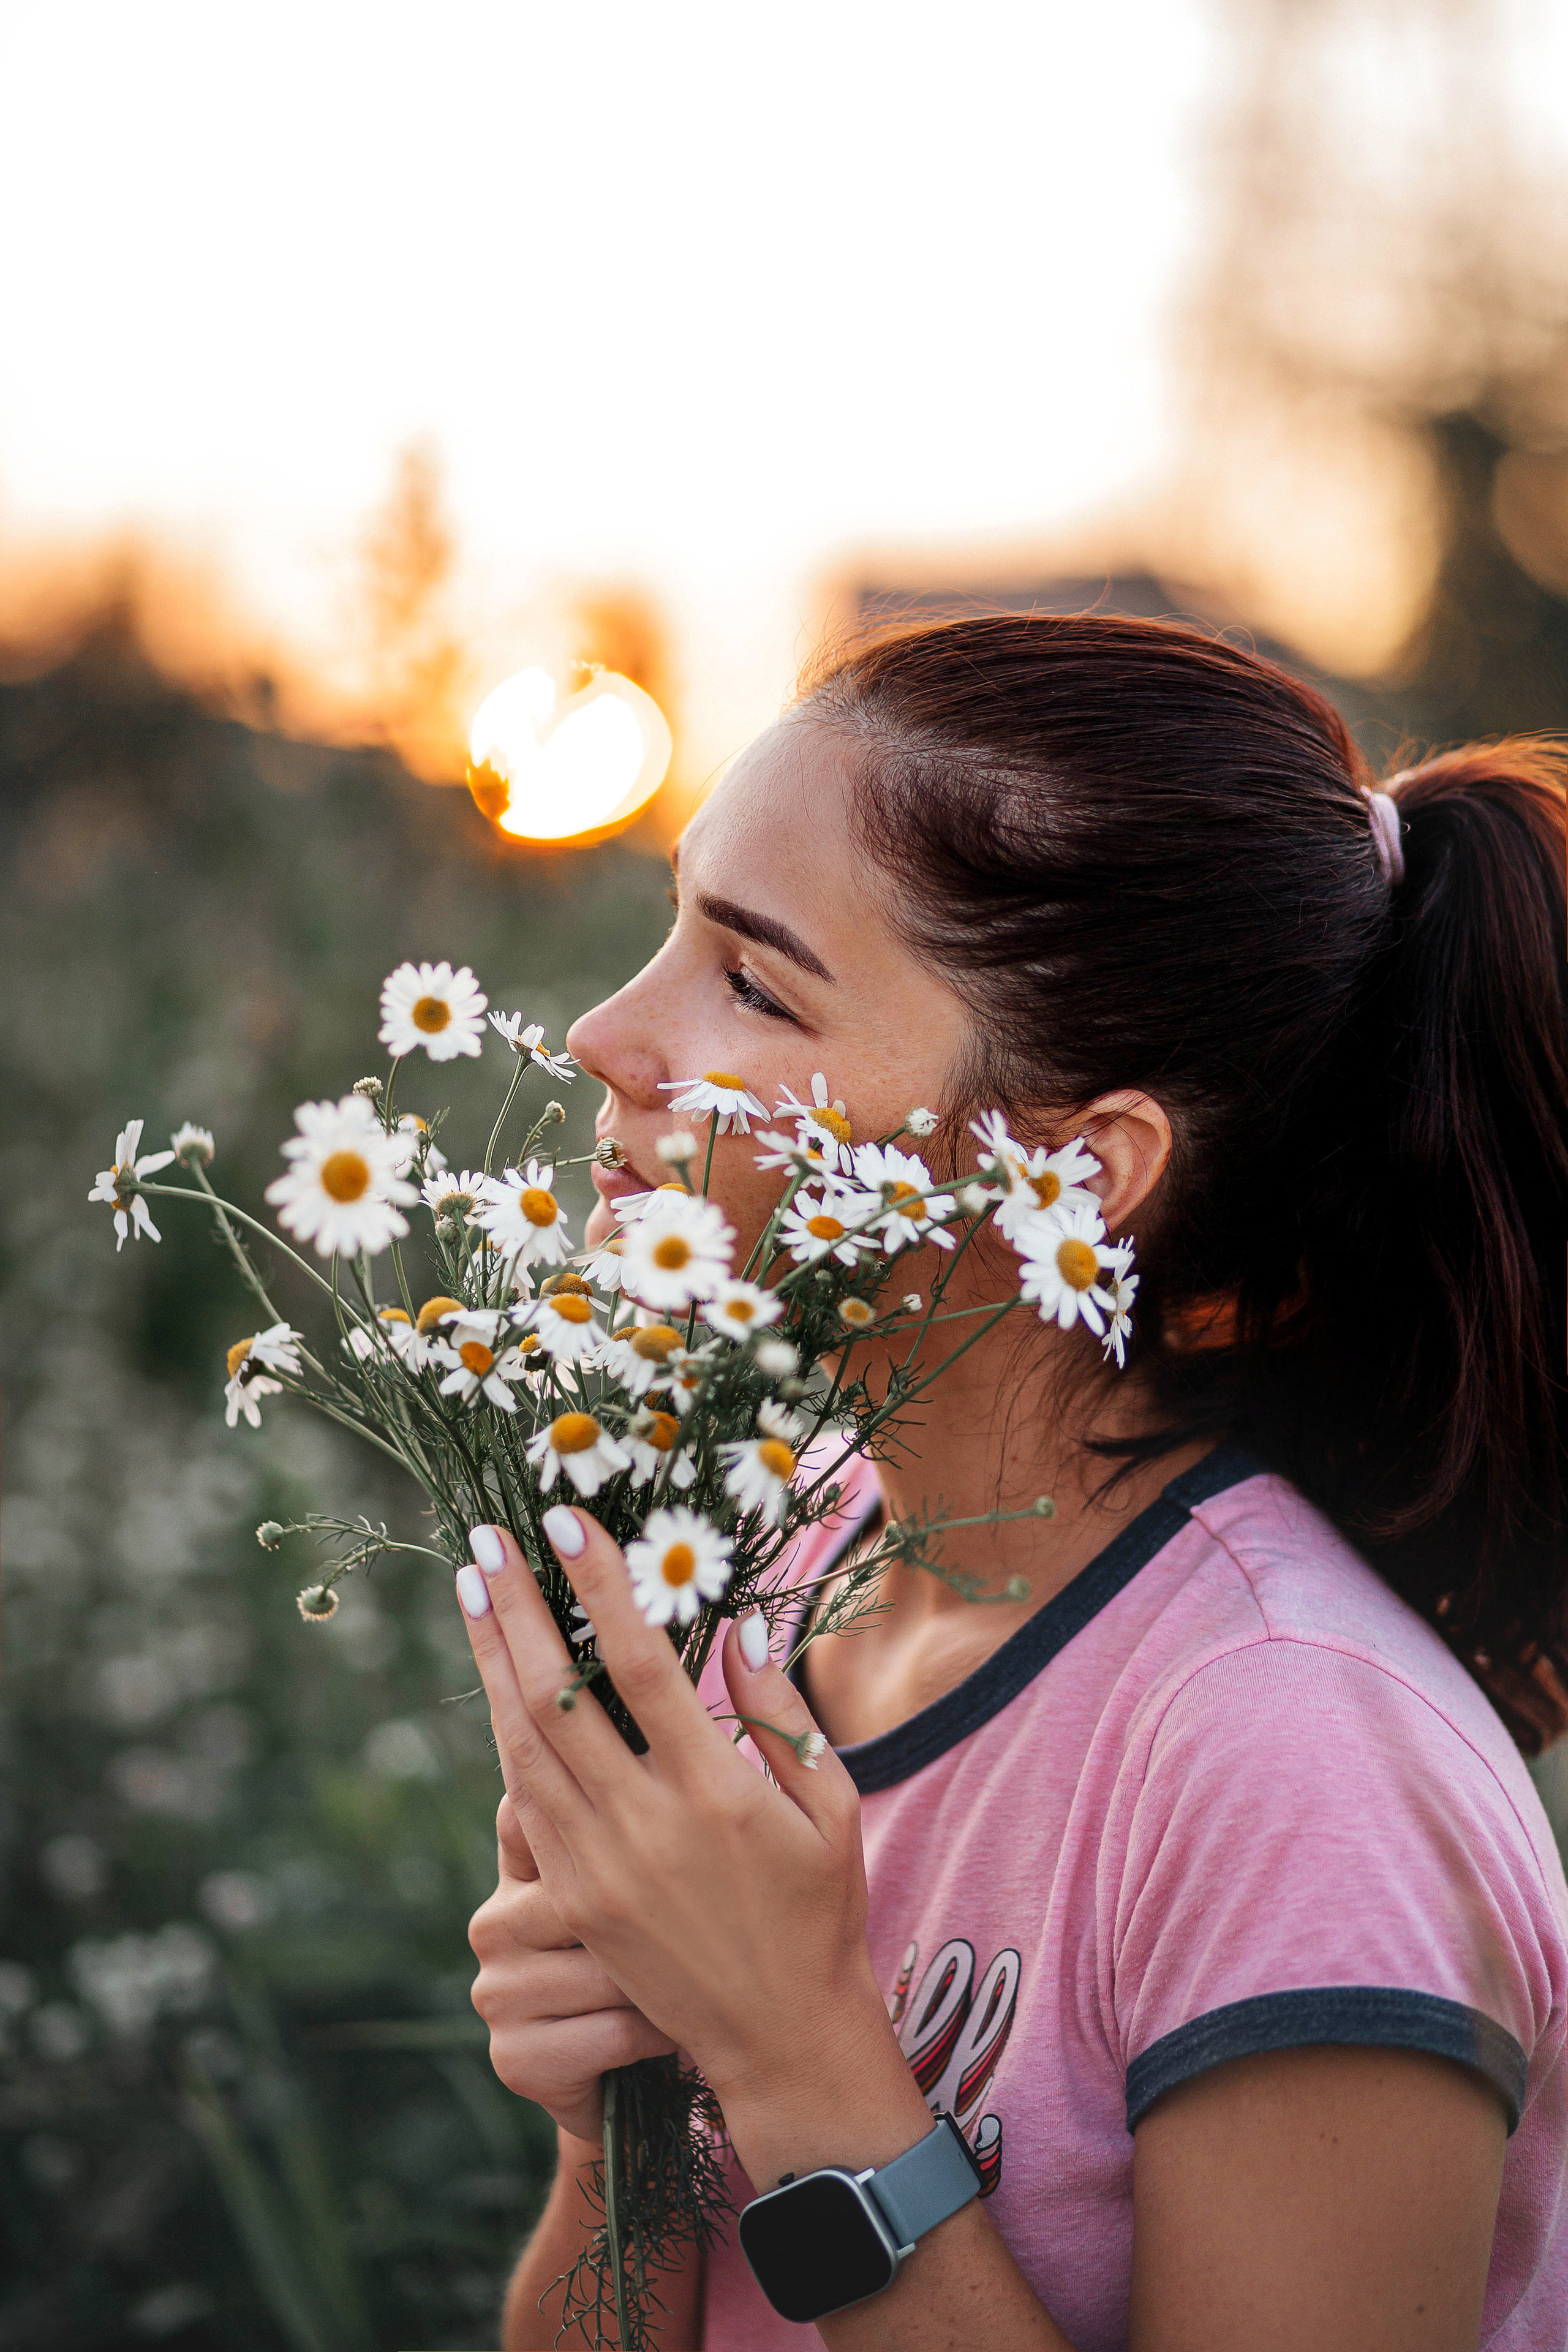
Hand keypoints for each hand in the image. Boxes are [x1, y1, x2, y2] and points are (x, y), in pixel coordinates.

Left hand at [453, 1512, 930, 2186]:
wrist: (780, 2037)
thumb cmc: (820, 1909)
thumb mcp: (830, 1807)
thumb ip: (780, 1716)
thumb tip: (739, 1627)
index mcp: (712, 1792)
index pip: (637, 1665)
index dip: (598, 1587)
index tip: (565, 1522)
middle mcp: (642, 1825)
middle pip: (555, 1697)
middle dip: (515, 1611)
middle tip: (484, 1540)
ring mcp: (597, 1867)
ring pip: (522, 1746)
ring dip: (492, 1662)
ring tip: (473, 1591)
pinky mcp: (574, 1899)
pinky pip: (527, 1800)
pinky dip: (506, 1733)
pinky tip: (496, 1683)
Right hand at [468, 1790, 677, 2140]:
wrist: (635, 2086)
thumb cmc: (659, 1959)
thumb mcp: (643, 1878)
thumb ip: (628, 1795)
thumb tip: (649, 1703)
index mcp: (525, 1861)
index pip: (530, 1796)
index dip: (562, 1770)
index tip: (610, 1760)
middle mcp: (496, 1919)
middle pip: (576, 1891)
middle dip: (645, 1912)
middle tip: (694, 1919)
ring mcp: (497, 1991)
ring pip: (602, 1964)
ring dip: (659, 1980)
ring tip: (680, 1983)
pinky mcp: (515, 2057)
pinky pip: (610, 2029)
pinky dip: (654, 2034)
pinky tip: (665, 2032)